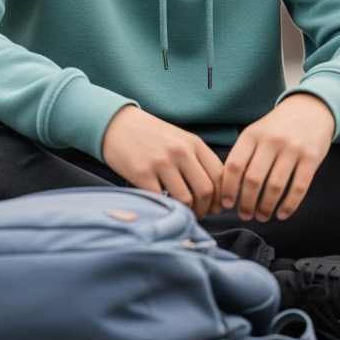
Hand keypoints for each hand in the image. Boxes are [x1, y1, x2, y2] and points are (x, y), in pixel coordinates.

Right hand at [101, 105, 223, 217]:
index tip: (217, 206)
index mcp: (193, 143)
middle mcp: (181, 151)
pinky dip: (166, 209)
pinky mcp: (142, 173)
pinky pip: (161, 200)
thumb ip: (196, 160)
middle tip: (199, 214)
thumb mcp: (179, 139)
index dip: (222, 195)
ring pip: (186, 199)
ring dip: (187, 212)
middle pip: (206, 189)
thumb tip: (213, 192)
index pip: (219, 173)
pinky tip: (164, 208)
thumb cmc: (151, 136)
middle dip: (206, 208)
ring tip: (182, 213)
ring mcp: (161, 162)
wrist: (117, 124)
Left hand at [221, 93, 334, 222]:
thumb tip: (232, 189)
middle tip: (245, 215)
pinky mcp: (311, 158)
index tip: (227, 204)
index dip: (228, 188)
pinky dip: (289, 205)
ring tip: (262, 217)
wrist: (311, 109)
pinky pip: (299, 187)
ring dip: (266, 207)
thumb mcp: (257, 133)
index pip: (234, 166)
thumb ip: (244, 155)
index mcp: (252, 134)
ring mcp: (293, 149)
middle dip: (246, 203)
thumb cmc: (277, 127)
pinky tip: (282, 214)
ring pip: (275, 186)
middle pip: (253, 179)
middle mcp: (271, 140)